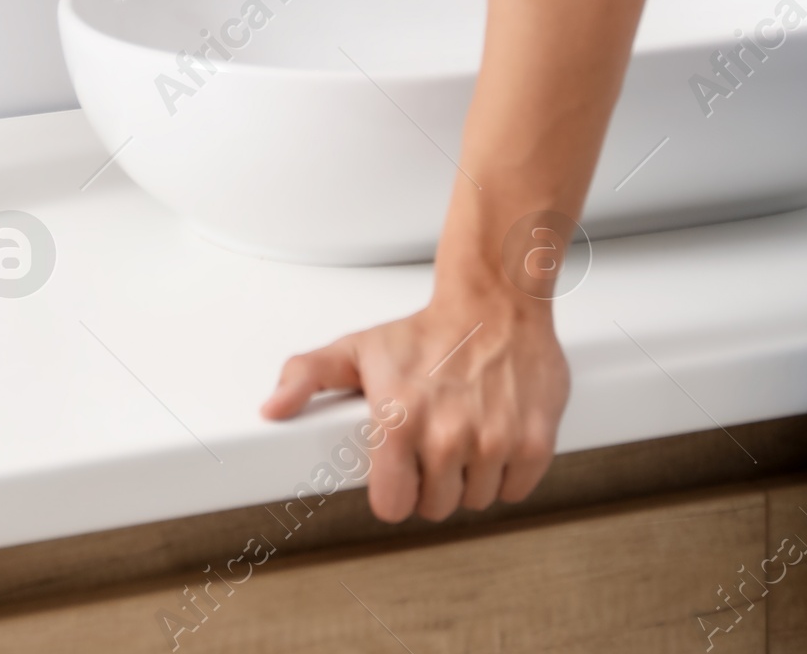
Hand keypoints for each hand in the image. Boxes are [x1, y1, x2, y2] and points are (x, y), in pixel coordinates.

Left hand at [261, 278, 568, 522]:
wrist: (494, 300)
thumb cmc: (426, 330)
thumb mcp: (357, 349)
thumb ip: (306, 377)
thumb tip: (272, 408)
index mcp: (400, 420)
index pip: (392, 506)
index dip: (395, 490)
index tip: (401, 468)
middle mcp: (448, 435)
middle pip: (436, 507)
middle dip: (434, 481)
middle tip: (436, 441)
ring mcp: (494, 440)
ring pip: (477, 500)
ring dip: (472, 475)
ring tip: (466, 432)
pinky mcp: (535, 441)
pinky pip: (517, 489)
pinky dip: (509, 470)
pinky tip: (496, 434)